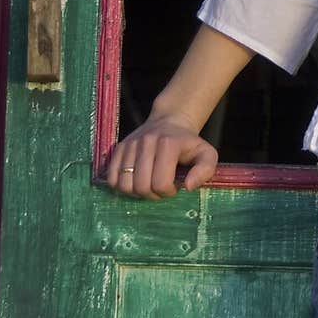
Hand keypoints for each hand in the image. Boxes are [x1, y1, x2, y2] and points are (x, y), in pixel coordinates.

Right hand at [104, 115, 218, 199]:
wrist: (170, 122)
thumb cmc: (189, 144)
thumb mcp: (206, 154)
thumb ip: (205, 170)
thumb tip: (188, 187)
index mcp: (168, 144)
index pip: (161, 183)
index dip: (168, 192)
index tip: (174, 186)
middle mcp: (146, 142)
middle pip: (141, 186)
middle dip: (152, 194)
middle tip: (161, 188)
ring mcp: (130, 144)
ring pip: (124, 184)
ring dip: (136, 192)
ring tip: (148, 185)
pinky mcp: (119, 148)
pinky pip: (111, 177)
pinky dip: (121, 186)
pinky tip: (135, 181)